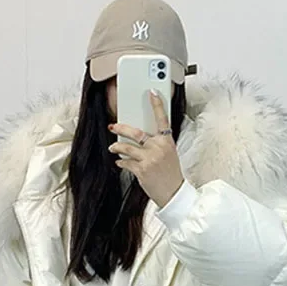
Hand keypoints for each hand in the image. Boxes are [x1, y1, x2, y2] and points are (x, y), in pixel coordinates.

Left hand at [107, 90, 184, 208]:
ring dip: (117, 147)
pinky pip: (126, 162)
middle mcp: (159, 148)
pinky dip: (121, 162)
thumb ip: (158, 143)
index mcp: (167, 141)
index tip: (152, 93)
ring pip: (127, 147)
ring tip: (113, 148)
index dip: (157, 105)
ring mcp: (150, 159)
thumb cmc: (170, 174)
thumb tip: (140, 137)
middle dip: (121, 128)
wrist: (173, 193)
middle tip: (113, 126)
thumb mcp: (169, 154)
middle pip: (136, 133)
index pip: (162, 119)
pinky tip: (120, 162)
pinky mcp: (142, 170)